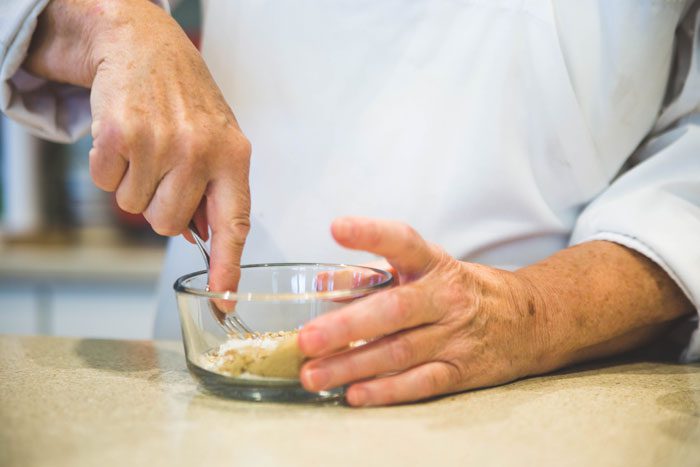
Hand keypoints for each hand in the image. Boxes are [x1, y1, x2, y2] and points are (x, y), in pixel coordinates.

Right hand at [25, 0, 250, 294]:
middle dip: (160, 206)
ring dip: (135, 184)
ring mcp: (160, 143)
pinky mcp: (120, 135)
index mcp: (234, 157)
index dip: (227, 267)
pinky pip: (106, 183)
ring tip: (147, 147)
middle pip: (168, 224)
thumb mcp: (219, 141)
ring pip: (135, 207)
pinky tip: (125, 139)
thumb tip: (205, 244)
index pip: (234, 224)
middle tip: (163, 170)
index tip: (224, 300)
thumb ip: (216, 191)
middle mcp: (200, 151)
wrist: (146, 47)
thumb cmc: (186, 102)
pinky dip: (109, 167)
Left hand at [297, 217, 549, 405]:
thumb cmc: (462, 291)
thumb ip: (377, 276)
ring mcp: (455, 336)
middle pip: (394, 311)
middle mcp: (445, 298)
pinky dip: (387, 390)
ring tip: (314, 374)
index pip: (402, 242)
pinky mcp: (462, 370)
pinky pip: (421, 382)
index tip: (337, 228)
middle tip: (307, 339)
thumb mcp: (427, 270)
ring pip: (400, 352)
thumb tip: (325, 283)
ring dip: (353, 365)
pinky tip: (355, 394)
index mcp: (434, 264)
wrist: (528, 320)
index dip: (370, 234)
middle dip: (347, 326)